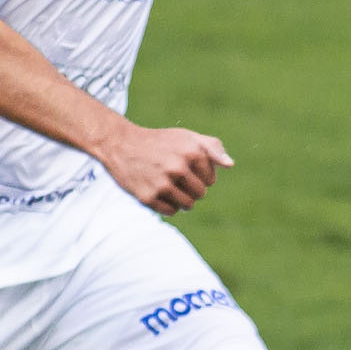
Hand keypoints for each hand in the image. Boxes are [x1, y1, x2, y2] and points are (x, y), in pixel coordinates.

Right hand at [96, 122, 232, 212]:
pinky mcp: (148, 197)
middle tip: (175, 177)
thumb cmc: (160, 142)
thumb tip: (230, 165)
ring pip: (188, 205)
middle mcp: (178, 167)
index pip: (211, 179)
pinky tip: (157, 191)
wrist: (121, 144)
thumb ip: (212, 148)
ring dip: (182, 199)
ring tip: (168, 185)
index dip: (200, 175)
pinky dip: (167, 205)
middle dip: (192, 188)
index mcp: (192, 152)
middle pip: (201, 194)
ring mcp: (162, 183)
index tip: (186, 166)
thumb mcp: (187, 137)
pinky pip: (171, 212)